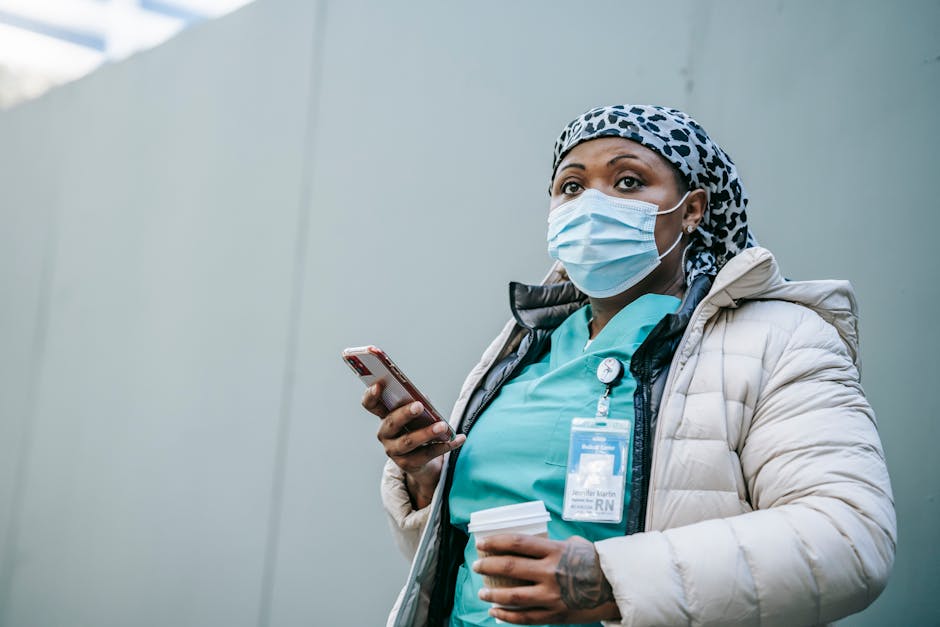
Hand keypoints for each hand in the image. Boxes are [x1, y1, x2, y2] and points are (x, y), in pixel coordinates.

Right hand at [363, 381, 464, 508]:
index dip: (371, 395)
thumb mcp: (417, 415)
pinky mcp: (408, 464)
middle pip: (391, 422)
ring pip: (408, 442)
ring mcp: (394, 451)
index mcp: (385, 416)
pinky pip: (428, 454)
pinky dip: (446, 445)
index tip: (378, 385)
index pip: (370, 404)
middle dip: (405, 414)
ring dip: (426, 433)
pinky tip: (459, 438)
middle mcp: (385, 434)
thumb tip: (424, 400)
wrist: (422, 461)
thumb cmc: (418, 429)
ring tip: (443, 426)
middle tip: (419, 406)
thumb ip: (418, 404)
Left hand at [473, 534, 619, 624]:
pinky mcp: (554, 614)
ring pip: (513, 596)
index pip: (516, 543)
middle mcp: (550, 572)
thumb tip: (529, 545)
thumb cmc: (593, 562)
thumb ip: (551, 545)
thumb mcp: (573, 544)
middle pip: (509, 568)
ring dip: (493, 595)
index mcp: (554, 551)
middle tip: (476, 566)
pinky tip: (495, 612)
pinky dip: (506, 616)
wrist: (615, 587)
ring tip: (482, 593)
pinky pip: (525, 618)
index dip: (495, 542)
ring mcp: (551, 595)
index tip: (481, 544)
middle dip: (488, 567)